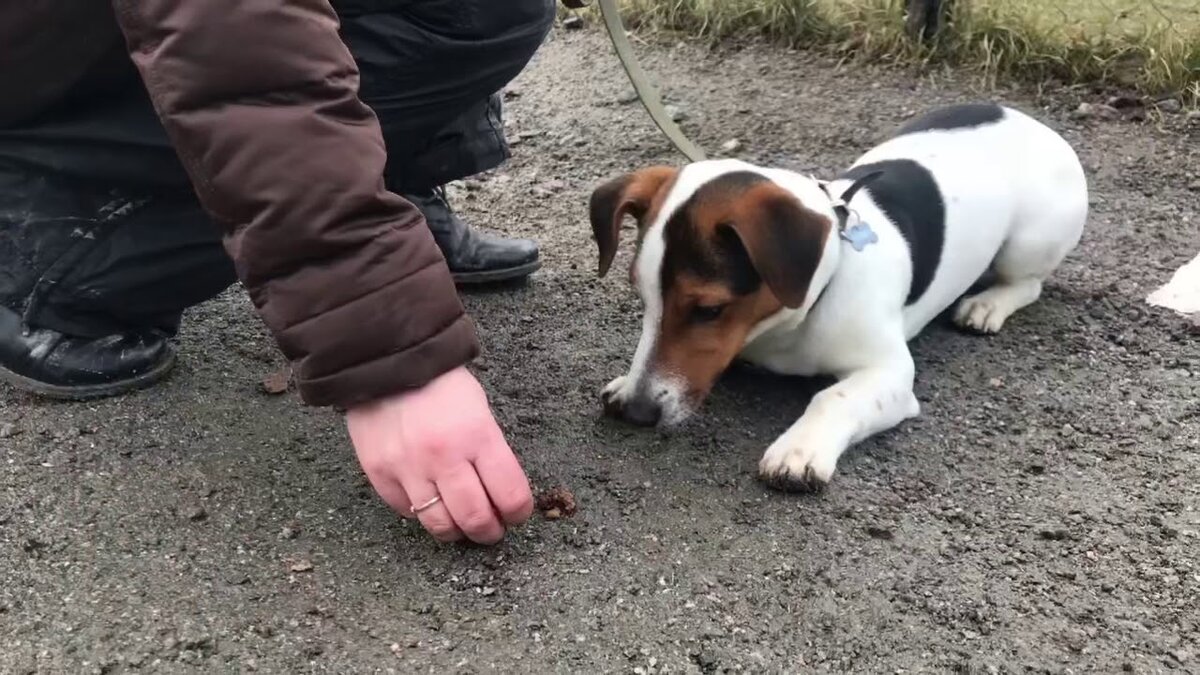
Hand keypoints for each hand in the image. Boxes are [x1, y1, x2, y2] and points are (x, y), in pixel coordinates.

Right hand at [345, 366, 532, 543]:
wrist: (388, 362)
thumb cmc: (441, 385)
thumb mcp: (480, 411)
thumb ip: (490, 453)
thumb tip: (499, 495)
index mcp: (478, 436)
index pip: (510, 495)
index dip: (518, 512)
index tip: (516, 514)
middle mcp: (444, 456)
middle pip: (475, 519)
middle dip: (490, 531)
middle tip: (491, 530)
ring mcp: (409, 467)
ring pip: (440, 524)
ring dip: (457, 531)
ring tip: (462, 525)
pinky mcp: (380, 473)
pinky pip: (406, 511)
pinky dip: (422, 512)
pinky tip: (430, 501)